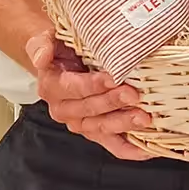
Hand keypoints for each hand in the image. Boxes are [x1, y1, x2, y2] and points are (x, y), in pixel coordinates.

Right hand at [26, 32, 152, 160]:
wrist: (64, 60)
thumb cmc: (61, 47)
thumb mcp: (47, 39)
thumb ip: (42, 45)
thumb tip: (41, 58)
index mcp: (52, 87)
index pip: (75, 88)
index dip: (95, 85)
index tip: (115, 78)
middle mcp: (64, 109)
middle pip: (90, 109)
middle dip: (113, 103)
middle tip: (134, 95)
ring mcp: (80, 123)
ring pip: (102, 128)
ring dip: (123, 124)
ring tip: (144, 117)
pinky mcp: (96, 132)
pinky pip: (112, 145)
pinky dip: (130, 149)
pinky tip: (147, 150)